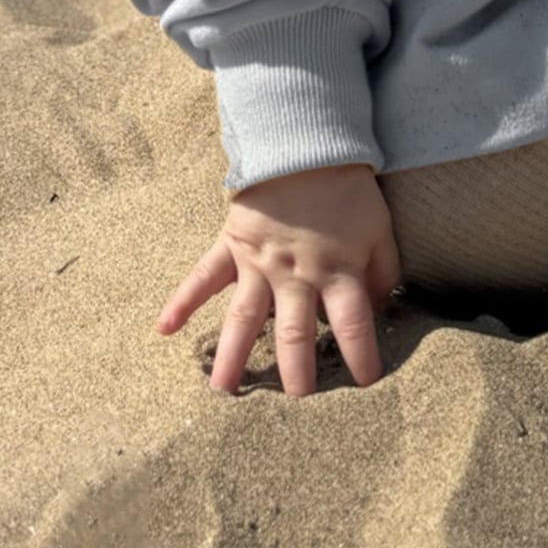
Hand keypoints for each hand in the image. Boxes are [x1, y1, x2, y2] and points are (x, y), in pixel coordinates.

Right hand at [158, 162, 401, 396]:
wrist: (304, 144)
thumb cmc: (347, 189)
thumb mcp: (379, 227)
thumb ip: (384, 270)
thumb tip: (383, 308)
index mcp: (337, 271)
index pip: (354, 324)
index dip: (362, 355)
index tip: (366, 383)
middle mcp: (296, 274)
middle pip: (296, 333)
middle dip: (296, 372)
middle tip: (295, 403)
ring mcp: (259, 262)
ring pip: (245, 318)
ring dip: (234, 355)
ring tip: (223, 393)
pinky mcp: (231, 246)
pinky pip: (203, 277)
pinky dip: (182, 301)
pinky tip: (163, 328)